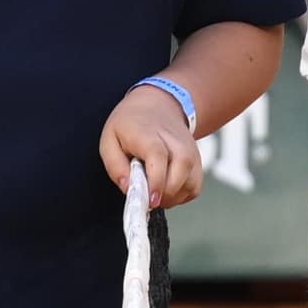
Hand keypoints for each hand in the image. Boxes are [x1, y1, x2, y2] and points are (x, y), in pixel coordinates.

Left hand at [100, 76, 206, 205]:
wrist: (158, 107)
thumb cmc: (130, 126)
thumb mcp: (110, 140)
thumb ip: (115, 167)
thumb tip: (128, 190)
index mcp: (150, 135)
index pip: (159, 158)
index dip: (156, 181)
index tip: (150, 200)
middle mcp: (176, 143)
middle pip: (181, 171)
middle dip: (164, 194)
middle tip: (146, 198)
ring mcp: (190, 152)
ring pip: (190, 184)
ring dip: (171, 198)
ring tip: (154, 192)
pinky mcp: (197, 163)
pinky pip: (194, 189)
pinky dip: (180, 196)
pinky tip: (165, 189)